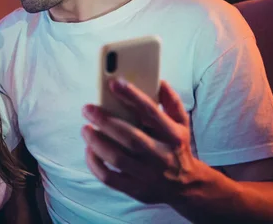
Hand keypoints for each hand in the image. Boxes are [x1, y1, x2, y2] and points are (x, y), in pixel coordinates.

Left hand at [81, 79, 207, 204]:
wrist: (187, 186)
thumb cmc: (177, 148)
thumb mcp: (181, 124)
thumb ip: (171, 102)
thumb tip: (160, 81)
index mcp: (174, 137)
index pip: (152, 113)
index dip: (133, 96)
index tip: (114, 83)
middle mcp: (162, 156)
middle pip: (130, 138)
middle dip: (106, 121)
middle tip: (87, 108)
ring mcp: (148, 175)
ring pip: (117, 159)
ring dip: (97, 142)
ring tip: (85, 128)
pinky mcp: (136, 190)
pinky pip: (109, 178)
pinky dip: (94, 163)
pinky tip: (89, 149)